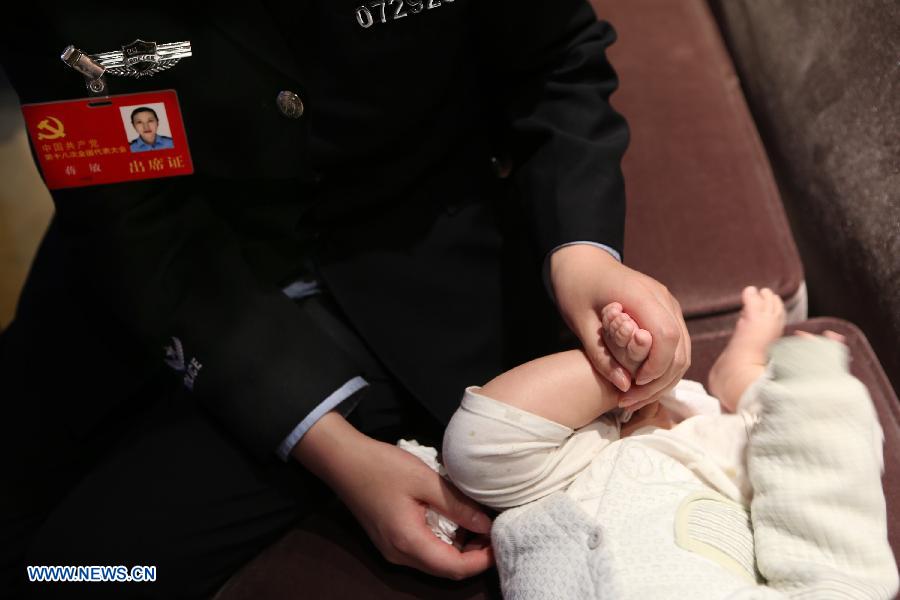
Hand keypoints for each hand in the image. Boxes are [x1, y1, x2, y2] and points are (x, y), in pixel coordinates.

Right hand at [293, 413, 493, 579]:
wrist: (343, 461)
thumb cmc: (381, 467)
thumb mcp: (424, 480)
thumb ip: (458, 505)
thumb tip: (488, 524)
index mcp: (408, 542)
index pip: (454, 568)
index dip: (482, 560)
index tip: (500, 539)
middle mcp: (399, 555)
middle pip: (446, 570)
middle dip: (474, 556)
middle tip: (493, 530)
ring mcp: (392, 550)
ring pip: (435, 562)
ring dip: (459, 549)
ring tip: (478, 523)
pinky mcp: (390, 541)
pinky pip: (424, 551)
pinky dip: (444, 542)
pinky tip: (454, 520)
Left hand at [550, 244, 689, 409]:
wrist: (583, 262)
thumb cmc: (576, 288)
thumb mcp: (580, 323)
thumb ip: (602, 354)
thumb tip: (625, 386)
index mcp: (641, 294)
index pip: (667, 336)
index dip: (656, 367)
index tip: (633, 385)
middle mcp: (663, 298)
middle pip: (680, 348)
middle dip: (659, 381)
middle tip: (629, 400)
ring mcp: (669, 303)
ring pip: (683, 350)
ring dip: (663, 378)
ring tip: (633, 397)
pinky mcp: (668, 311)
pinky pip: (677, 345)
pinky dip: (664, 367)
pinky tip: (640, 382)